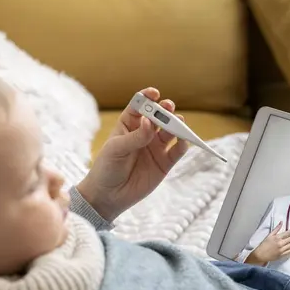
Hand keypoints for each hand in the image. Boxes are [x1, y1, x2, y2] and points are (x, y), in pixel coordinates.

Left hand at [77, 88, 188, 220]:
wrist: (108, 196)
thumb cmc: (106, 168)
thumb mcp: (116, 149)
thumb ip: (135, 137)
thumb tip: (151, 122)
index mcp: (129, 124)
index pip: (140, 106)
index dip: (148, 97)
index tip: (154, 94)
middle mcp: (144, 133)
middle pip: (159, 117)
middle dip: (165, 110)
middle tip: (168, 107)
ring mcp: (155, 148)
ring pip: (170, 132)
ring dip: (176, 126)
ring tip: (179, 123)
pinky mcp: (164, 163)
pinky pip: (176, 152)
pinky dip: (182, 145)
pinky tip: (183, 141)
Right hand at [246, 222, 289, 264]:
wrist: (260, 254)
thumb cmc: (263, 245)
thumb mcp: (269, 235)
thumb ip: (276, 229)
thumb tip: (281, 222)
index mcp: (277, 238)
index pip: (288, 233)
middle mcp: (280, 243)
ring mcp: (282, 250)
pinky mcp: (282, 255)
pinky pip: (289, 251)